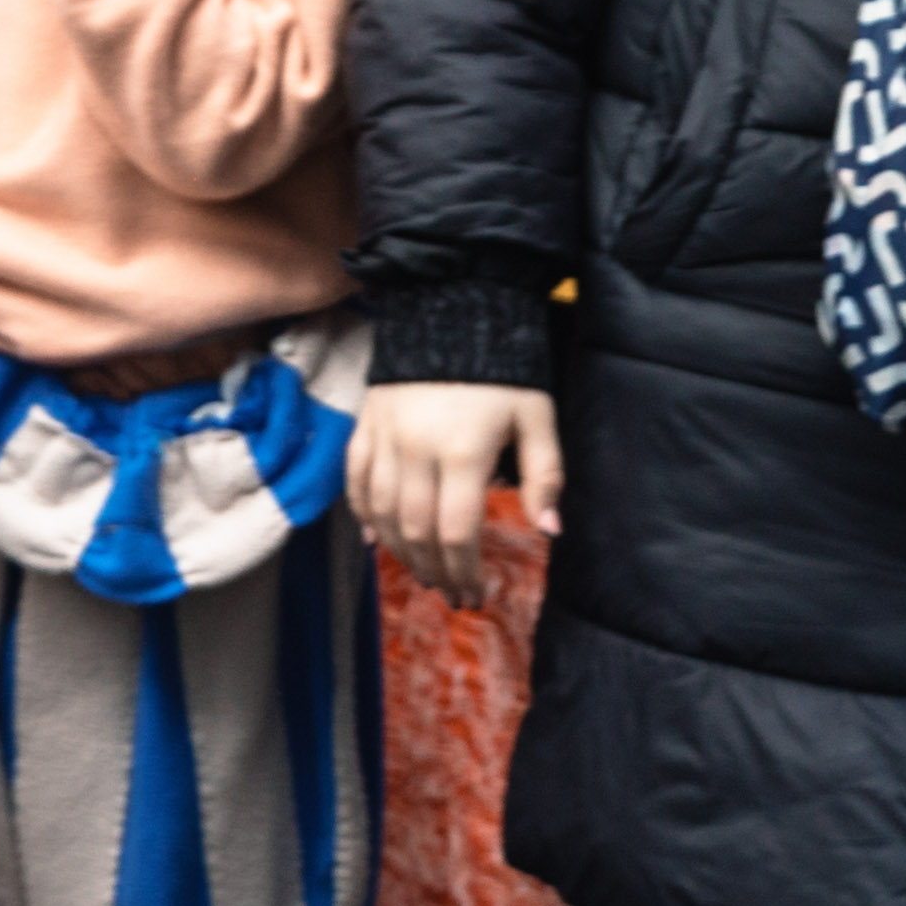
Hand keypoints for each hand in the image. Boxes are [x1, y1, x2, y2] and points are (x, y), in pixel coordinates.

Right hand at [350, 382, 562, 612]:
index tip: (476, 593)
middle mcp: (416, 450)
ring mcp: (385, 437)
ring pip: (383, 511)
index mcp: (463, 452)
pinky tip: (375, 540)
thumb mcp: (537, 417)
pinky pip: (355, 479)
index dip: (465, 569)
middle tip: (450, 592)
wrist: (449, 312)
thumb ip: (545, 476)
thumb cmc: (501, 373)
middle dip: (434, 569)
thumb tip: (550, 532)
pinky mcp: (365, 423)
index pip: (457, 530)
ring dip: (400, 550)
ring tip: (422, 572)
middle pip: (417, 529)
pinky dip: (362, 515)